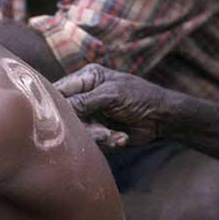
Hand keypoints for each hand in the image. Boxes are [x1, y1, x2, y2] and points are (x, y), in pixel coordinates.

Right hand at [53, 64, 168, 147]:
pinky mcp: (99, 130)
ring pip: (80, 130)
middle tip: (102, 131)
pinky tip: (122, 137)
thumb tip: (62, 106)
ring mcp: (92, 114)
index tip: (56, 116)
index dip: (55, 102)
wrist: (163, 118)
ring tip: (114, 136)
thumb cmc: (140, 97)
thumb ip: (85, 100)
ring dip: (99, 136)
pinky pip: (93, 141)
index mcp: (87, 78)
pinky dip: (109, 141)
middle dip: (84, 126)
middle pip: (68, 114)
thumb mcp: (112, 95)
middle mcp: (86, 95)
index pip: (60, 89)